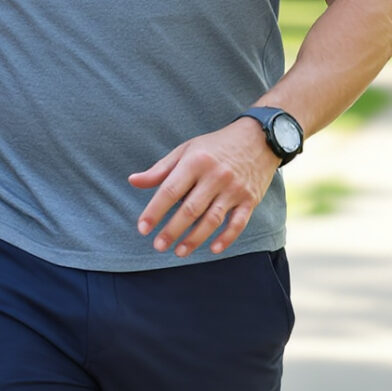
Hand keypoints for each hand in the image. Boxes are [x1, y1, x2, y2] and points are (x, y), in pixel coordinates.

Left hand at [127, 118, 278, 257]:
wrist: (258, 138)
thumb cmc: (214, 146)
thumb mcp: (186, 150)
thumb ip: (160, 170)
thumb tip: (133, 182)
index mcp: (195, 162)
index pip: (170, 190)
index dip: (155, 211)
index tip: (142, 228)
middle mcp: (215, 176)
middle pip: (190, 209)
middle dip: (172, 230)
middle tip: (158, 246)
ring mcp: (234, 189)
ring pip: (212, 219)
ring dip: (195, 239)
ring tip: (179, 252)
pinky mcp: (251, 199)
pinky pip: (238, 223)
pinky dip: (226, 238)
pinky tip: (212, 249)